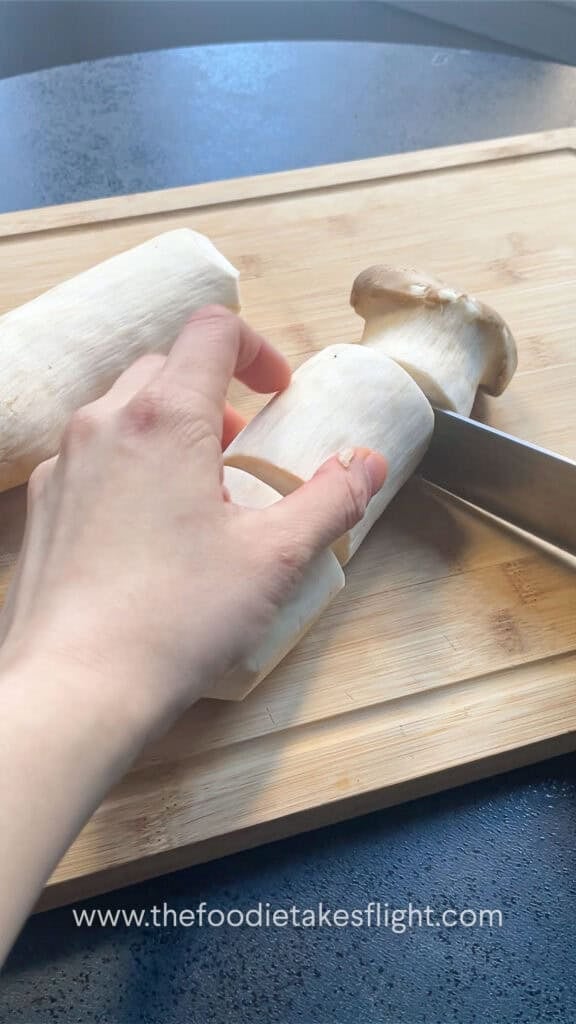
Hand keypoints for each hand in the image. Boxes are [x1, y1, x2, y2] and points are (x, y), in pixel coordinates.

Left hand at [0, 307, 386, 733]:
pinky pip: (94, 456)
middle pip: (166, 367)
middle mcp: (104, 424)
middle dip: (215, 394)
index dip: (256, 348)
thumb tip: (368, 464)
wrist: (75, 688)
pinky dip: (130, 465)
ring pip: (125, 411)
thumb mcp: (275, 558)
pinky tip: (149, 531)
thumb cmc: (175, 619)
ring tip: (200, 496)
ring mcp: (64, 463)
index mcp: (165, 418)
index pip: (211, 331)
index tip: (276, 393)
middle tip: (244, 452)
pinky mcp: (43, 504)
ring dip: (172, 429)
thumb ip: (331, 500)